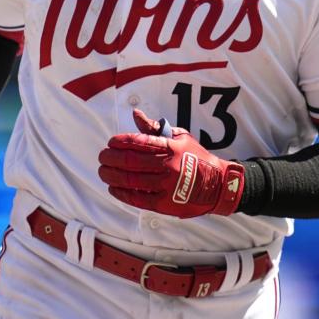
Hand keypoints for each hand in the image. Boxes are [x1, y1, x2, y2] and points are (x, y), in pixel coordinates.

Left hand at [98, 109, 244, 217]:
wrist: (216, 184)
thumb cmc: (195, 157)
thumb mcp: (180, 137)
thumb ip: (155, 128)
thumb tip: (135, 115)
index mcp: (171, 147)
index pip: (138, 143)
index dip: (120, 142)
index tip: (111, 142)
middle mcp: (168, 166)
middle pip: (130, 162)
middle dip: (111, 158)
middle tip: (102, 157)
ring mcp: (166, 186)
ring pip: (130, 180)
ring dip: (111, 175)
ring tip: (103, 172)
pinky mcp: (164, 204)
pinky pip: (137, 198)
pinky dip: (122, 193)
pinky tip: (113, 188)